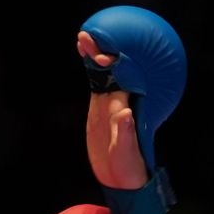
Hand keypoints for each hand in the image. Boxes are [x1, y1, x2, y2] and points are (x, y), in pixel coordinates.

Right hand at [79, 31, 147, 190]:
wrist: (121, 178)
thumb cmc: (130, 167)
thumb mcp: (127, 153)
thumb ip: (126, 133)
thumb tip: (125, 114)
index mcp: (127, 108)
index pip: (120, 81)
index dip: (113, 65)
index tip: (103, 55)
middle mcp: (120, 102)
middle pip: (111, 72)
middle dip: (100, 52)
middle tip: (86, 36)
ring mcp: (109, 105)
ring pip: (103, 75)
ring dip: (94, 57)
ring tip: (83, 39)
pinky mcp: (99, 111)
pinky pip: (96, 86)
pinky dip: (91, 71)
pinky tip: (86, 58)